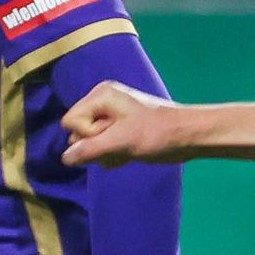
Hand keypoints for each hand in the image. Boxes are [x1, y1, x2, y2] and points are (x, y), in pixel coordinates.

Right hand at [61, 79, 193, 167]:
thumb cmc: (157, 133)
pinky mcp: (120, 129)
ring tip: (128, 150)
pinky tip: (130, 154)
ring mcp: (112, 116)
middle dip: (97, 145)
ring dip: (106, 152)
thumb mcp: (121, 142)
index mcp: (101, 96)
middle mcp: (103, 102)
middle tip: (121, 145)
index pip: (70, 122)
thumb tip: (65, 158)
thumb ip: (90, 149)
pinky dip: (114, 154)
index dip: (87, 135)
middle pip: (79, 132)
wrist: (189, 136)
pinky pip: (104, 146)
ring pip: (91, 142)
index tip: (110, 136)